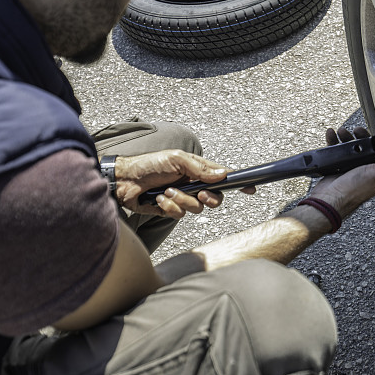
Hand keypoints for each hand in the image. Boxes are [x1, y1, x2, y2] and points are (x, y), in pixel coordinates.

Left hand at [113, 150, 253, 218]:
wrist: (124, 180)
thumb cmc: (149, 164)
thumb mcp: (176, 160)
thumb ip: (200, 169)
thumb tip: (222, 174)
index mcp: (197, 170)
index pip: (222, 177)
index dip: (237, 183)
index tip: (250, 188)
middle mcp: (192, 185)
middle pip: (214, 198)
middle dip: (207, 197)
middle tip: (198, 192)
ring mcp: (182, 198)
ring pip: (196, 208)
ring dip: (180, 200)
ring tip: (166, 191)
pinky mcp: (170, 210)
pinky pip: (179, 215)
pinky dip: (168, 207)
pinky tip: (157, 199)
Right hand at [309, 127, 374, 217]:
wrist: (330, 199)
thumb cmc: (352, 191)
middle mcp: (367, 169)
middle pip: (368, 146)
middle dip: (363, 135)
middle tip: (358, 131)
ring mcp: (352, 167)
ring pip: (352, 146)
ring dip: (347, 136)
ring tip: (342, 132)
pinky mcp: (339, 166)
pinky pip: (337, 150)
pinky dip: (334, 141)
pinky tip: (332, 135)